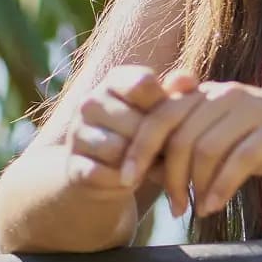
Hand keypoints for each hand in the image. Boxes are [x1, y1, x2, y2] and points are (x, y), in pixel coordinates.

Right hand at [65, 64, 197, 195]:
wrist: (108, 172)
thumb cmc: (145, 134)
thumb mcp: (163, 112)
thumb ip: (177, 94)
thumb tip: (189, 81)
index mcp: (115, 80)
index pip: (143, 84)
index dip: (163, 105)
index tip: (173, 120)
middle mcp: (90, 102)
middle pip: (135, 122)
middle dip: (157, 142)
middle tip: (167, 153)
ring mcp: (77, 134)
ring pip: (119, 149)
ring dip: (139, 163)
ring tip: (150, 166)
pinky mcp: (72, 166)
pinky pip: (104, 174)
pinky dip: (122, 181)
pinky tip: (129, 179)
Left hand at [118, 82, 261, 218]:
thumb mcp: (232, 139)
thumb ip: (198, 146)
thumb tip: (156, 171)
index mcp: (212, 95)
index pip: (160, 114)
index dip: (138, 146)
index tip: (127, 179)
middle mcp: (227, 95)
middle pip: (177, 132)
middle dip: (165, 173)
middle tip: (169, 205)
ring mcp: (252, 110)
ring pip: (204, 148)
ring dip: (194, 185)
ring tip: (194, 209)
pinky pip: (237, 159)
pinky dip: (221, 186)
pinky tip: (215, 205)